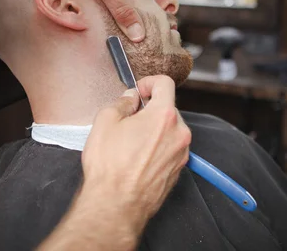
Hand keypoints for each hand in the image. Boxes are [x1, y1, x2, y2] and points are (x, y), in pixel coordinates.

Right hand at [81, 75, 191, 233]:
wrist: (116, 205)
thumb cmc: (110, 166)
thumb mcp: (105, 122)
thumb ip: (122, 102)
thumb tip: (130, 98)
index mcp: (164, 116)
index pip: (165, 83)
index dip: (149, 82)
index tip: (138, 91)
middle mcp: (179, 133)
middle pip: (168, 108)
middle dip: (150, 109)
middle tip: (129, 119)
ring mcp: (181, 154)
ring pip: (170, 130)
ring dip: (154, 129)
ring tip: (131, 142)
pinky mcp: (178, 170)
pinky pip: (170, 149)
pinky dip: (157, 147)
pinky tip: (137, 157)